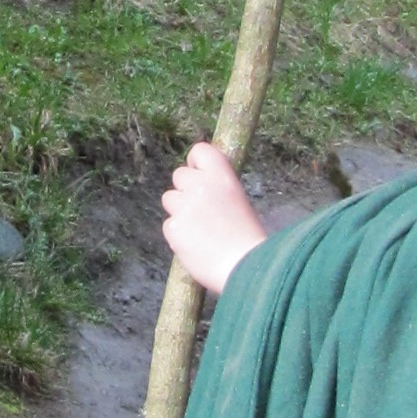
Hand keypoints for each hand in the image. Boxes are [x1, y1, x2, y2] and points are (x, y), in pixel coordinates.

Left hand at [161, 141, 268, 295]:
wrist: (244, 267)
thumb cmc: (247, 238)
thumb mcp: (238, 201)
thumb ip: (218, 188)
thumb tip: (200, 185)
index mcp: (222, 176)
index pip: (199, 150)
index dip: (196, 163)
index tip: (199, 174)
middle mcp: (201, 185)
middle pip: (179, 175)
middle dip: (186, 190)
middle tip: (201, 209)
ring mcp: (184, 206)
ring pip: (169, 198)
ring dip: (179, 211)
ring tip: (199, 229)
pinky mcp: (174, 227)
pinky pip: (169, 224)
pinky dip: (178, 234)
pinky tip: (195, 244)